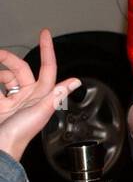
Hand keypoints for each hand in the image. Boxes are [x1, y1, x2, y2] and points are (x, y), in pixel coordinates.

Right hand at [0, 30, 80, 161]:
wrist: (0, 148)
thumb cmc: (20, 133)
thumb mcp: (40, 112)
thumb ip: (56, 95)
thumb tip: (76, 81)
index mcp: (41, 96)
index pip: (47, 68)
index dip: (47, 50)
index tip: (44, 33)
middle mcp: (28, 97)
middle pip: (20, 70)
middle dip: (9, 59)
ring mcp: (13, 101)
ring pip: (7, 78)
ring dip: (0, 73)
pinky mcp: (1, 105)